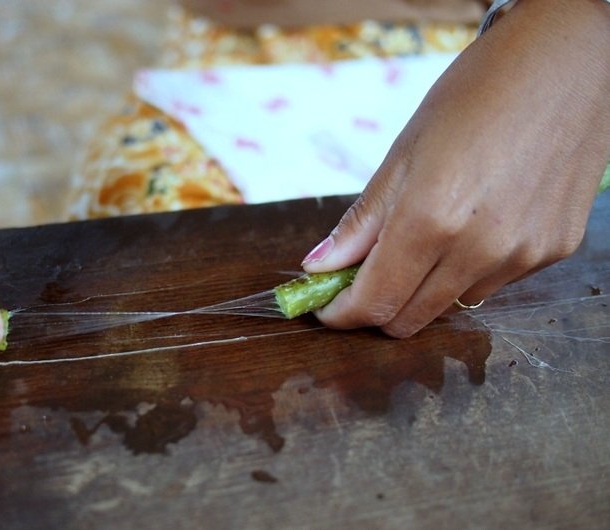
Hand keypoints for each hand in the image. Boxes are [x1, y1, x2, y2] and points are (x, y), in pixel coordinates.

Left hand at [302, 0, 609, 336]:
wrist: (567, 64)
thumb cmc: (475, 96)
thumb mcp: (402, 155)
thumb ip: (361, 223)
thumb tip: (318, 267)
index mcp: (430, 220)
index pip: (374, 303)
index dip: (343, 313)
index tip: (328, 307)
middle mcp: (479, 250)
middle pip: (409, 319)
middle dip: (378, 308)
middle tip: (364, 277)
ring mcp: (521, 255)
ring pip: (451, 304)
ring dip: (425, 287)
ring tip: (427, 236)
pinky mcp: (553, 251)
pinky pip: (494, 283)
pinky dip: (470, 269)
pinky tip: (476, 224)